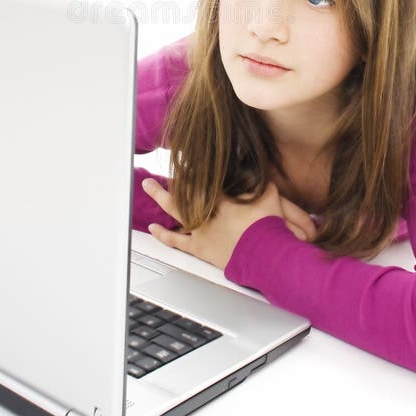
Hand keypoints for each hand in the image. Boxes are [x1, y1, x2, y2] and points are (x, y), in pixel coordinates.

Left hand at [141, 178, 317, 269]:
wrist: (265, 254)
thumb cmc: (266, 224)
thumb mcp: (267, 193)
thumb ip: (258, 180)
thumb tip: (256, 167)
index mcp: (219, 195)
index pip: (197, 178)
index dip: (186, 170)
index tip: (178, 161)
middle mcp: (204, 210)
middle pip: (178, 192)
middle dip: (163, 184)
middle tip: (149, 180)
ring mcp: (199, 229)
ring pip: (172, 211)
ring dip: (159, 198)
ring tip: (148, 188)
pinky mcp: (200, 248)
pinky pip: (177, 241)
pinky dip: (164, 235)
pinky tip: (154, 229)